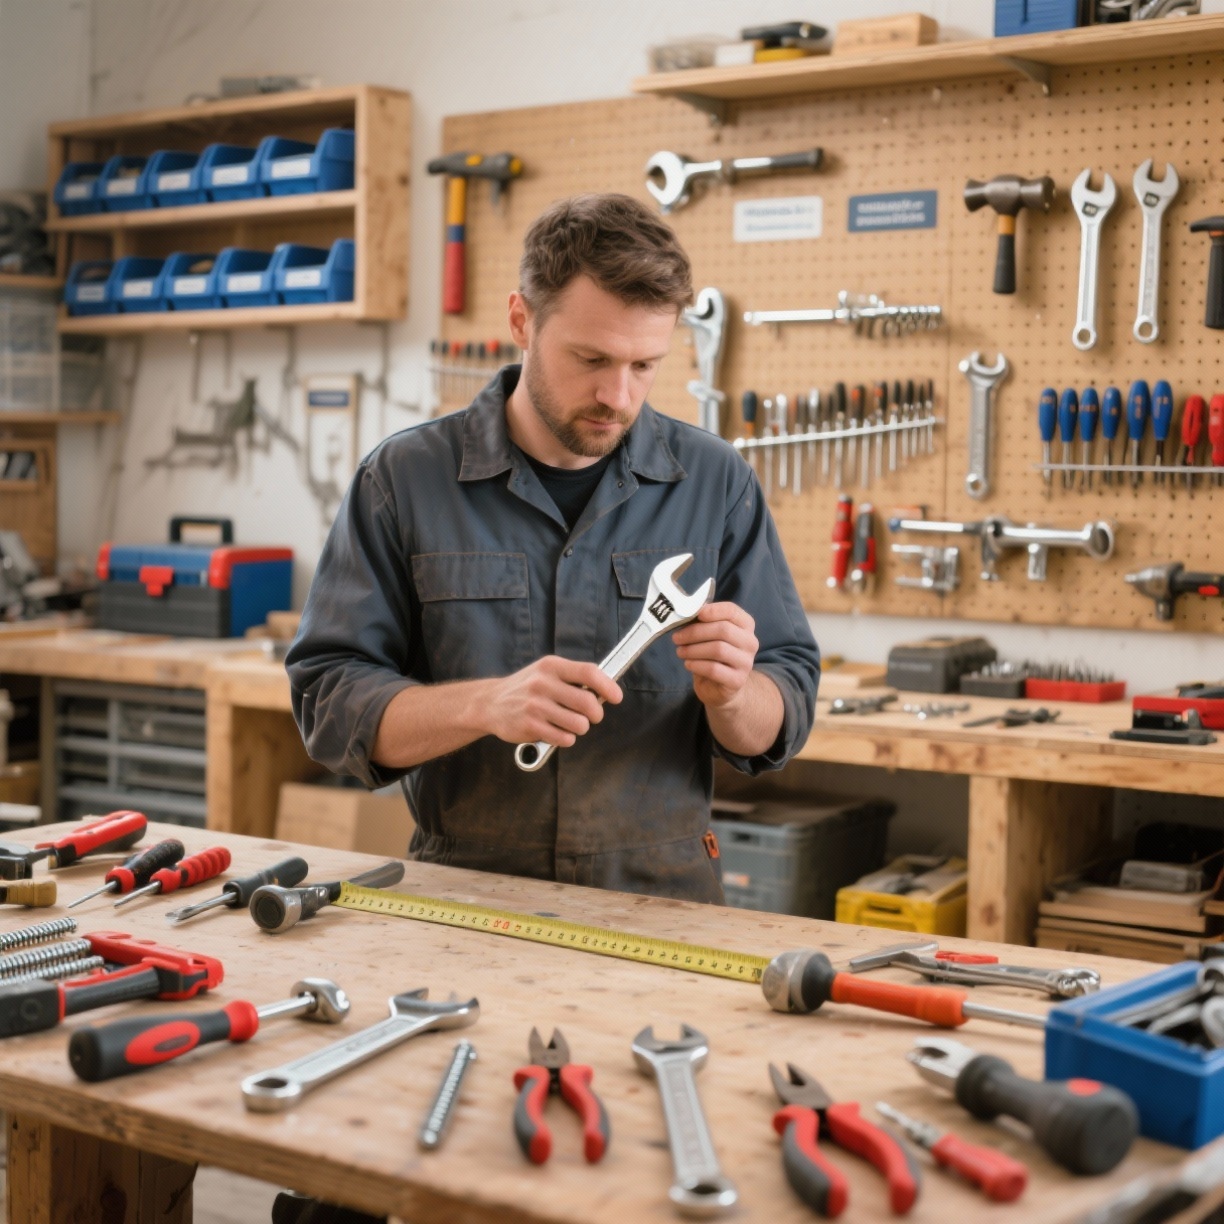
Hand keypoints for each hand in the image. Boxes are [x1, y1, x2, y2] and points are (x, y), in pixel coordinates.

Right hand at [485, 656, 622, 747]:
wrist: (490, 703)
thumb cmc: (526, 688)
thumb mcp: (546, 672)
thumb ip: (573, 678)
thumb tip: (605, 690)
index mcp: (551, 666)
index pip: (589, 672)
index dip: (608, 686)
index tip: (616, 697)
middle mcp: (543, 683)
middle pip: (588, 702)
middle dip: (596, 714)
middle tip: (591, 716)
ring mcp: (535, 705)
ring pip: (579, 724)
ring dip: (580, 728)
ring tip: (570, 724)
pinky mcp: (530, 726)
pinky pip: (564, 738)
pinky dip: (566, 739)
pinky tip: (556, 731)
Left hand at [670, 601, 758, 710]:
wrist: (720, 687)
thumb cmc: (712, 655)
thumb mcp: (708, 636)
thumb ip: (702, 623)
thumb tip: (685, 614)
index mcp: (745, 625)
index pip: (732, 611)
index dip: (713, 610)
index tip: (695, 614)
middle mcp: (750, 642)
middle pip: (723, 630)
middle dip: (695, 632)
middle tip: (677, 637)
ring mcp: (746, 662)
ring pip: (718, 650)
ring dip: (693, 649)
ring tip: (680, 651)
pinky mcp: (737, 680)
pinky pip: (714, 669)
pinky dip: (697, 665)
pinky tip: (688, 664)